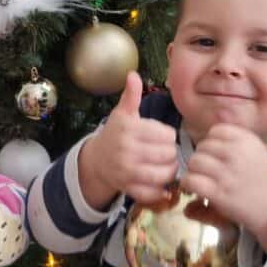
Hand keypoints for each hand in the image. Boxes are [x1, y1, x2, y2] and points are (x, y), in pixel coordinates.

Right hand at [79, 71, 177, 208]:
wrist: (96, 161)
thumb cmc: (115, 134)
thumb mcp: (122, 114)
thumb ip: (131, 95)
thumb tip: (133, 74)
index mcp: (129, 130)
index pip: (166, 135)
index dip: (168, 136)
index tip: (162, 137)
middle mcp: (127, 150)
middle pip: (168, 154)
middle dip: (171, 154)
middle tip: (166, 153)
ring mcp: (126, 171)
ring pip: (163, 174)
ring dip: (169, 171)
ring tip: (166, 166)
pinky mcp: (127, 188)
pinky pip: (151, 192)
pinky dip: (160, 190)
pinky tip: (160, 183)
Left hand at [180, 124, 266, 251]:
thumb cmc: (261, 178)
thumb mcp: (255, 150)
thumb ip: (234, 139)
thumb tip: (207, 137)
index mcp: (246, 140)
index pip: (216, 131)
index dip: (212, 143)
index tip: (216, 155)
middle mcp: (236, 153)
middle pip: (202, 146)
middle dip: (202, 158)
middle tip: (207, 170)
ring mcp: (226, 173)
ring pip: (194, 162)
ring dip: (194, 171)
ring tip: (201, 179)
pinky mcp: (218, 192)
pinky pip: (191, 180)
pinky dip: (188, 184)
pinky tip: (194, 189)